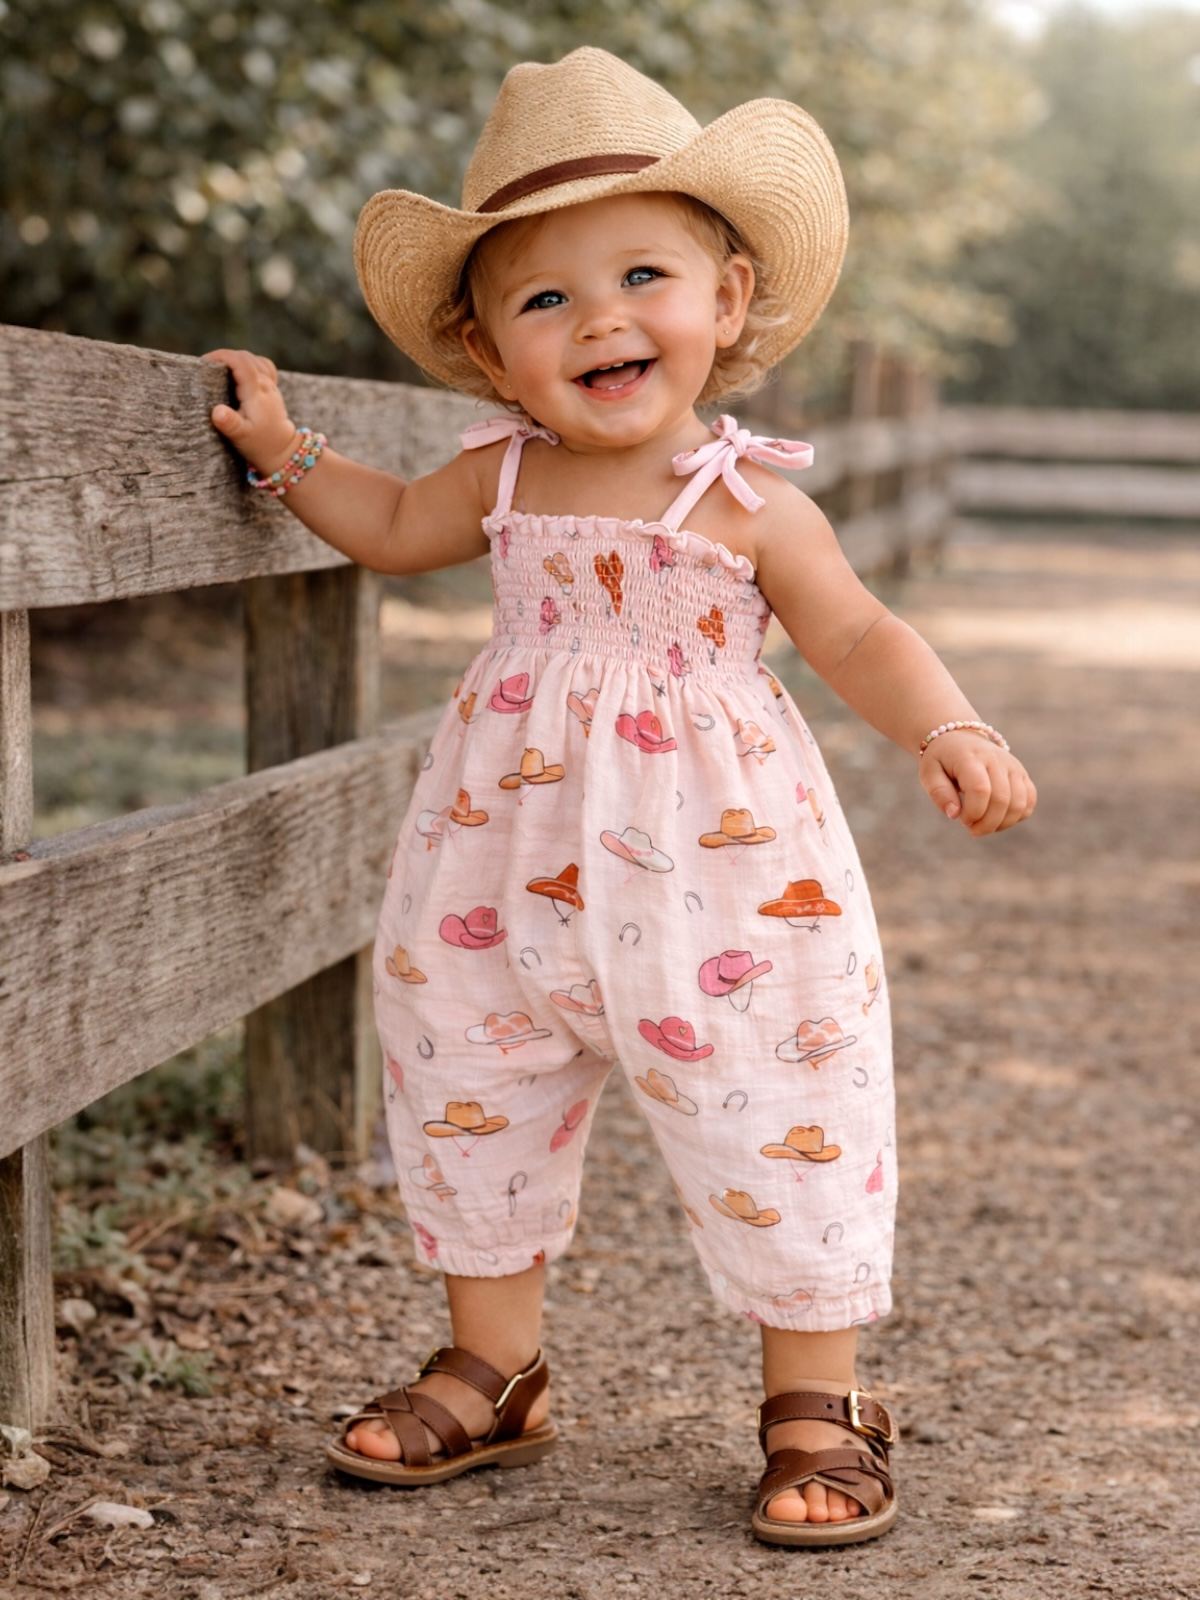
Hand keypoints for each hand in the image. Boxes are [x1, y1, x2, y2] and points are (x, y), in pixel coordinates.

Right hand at [201, 348, 298, 474]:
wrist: (283, 451)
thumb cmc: (260, 445)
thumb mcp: (241, 437)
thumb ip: (229, 423)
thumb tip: (216, 411)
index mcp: (256, 394)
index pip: (241, 363)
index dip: (222, 356)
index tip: (204, 362)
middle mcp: (266, 386)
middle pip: (246, 358)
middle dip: (225, 356)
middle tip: (206, 366)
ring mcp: (271, 386)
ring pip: (254, 360)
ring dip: (235, 358)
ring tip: (220, 367)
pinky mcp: (272, 389)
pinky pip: (262, 366)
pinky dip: (248, 363)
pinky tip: (239, 370)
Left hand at [919, 733, 1035, 835]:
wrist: (960, 739)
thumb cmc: (942, 760)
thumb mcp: (929, 772)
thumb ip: (939, 793)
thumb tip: (954, 814)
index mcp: (970, 757)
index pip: (980, 789)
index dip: (974, 812)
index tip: (962, 820)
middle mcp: (996, 759)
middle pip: (1002, 799)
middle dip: (987, 824)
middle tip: (972, 829)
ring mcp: (1013, 766)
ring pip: (1019, 803)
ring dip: (1002, 824)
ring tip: (984, 826)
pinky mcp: (1022, 773)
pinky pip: (1029, 800)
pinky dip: (1017, 816)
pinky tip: (999, 819)